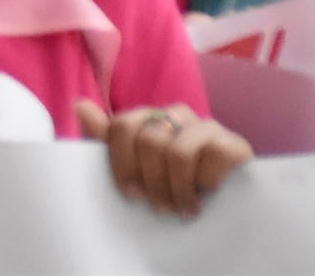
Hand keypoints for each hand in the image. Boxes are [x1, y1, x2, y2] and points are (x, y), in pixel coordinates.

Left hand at [76, 101, 252, 218]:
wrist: (224, 206)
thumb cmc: (170, 186)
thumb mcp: (135, 168)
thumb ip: (107, 139)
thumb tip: (79, 105)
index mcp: (149, 117)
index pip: (122, 127)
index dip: (122, 165)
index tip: (131, 195)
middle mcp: (177, 114)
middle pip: (149, 141)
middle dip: (152, 182)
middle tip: (161, 208)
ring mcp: (207, 126)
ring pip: (178, 152)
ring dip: (178, 190)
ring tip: (183, 208)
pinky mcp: (235, 144)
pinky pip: (215, 156)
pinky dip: (207, 183)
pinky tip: (208, 196)